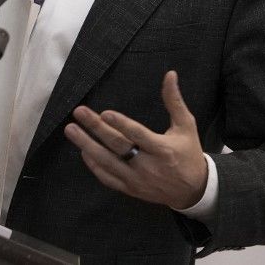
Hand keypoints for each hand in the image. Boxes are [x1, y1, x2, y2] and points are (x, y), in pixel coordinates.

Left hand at [64, 71, 206, 209]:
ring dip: (87, 145)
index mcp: (163, 149)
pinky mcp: (131, 189)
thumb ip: (174, 101)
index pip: (138, 135)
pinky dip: (94, 165)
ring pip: (107, 163)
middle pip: (118, 146)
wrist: (193, 191)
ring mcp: (137, 180)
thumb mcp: (186, 126)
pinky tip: (83, 151)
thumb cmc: (188, 153)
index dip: (121, 124)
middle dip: (96, 128)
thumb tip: (170, 74)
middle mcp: (148, 166)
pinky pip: (108, 178)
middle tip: (79, 112)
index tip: (105, 113)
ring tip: (71, 130)